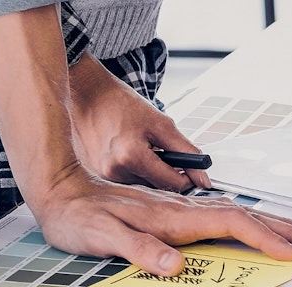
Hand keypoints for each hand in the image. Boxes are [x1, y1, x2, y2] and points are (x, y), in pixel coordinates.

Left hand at [25, 166, 291, 274]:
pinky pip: (226, 219)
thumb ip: (138, 249)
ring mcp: (183, 210)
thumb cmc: (77, 218)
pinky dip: (253, 225)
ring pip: (241, 215)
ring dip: (276, 227)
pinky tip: (261, 230)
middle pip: (248, 216)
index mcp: (173, 217)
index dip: (264, 239)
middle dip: (287, 230)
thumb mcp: (100, 236)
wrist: (59, 190)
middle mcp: (184, 209)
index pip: (231, 224)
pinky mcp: (177, 214)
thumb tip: (174, 265)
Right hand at [69, 53, 207, 191]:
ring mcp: (102, 176)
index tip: (191, 170)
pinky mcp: (95, 176)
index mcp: (131, 157)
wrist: (88, 95)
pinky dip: (132, 170)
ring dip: (148, 172)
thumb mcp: (162, 124)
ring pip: (141, 186)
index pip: (172, 184)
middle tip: (160, 149)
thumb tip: (203, 178)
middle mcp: (113, 172)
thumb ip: (186, 152)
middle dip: (165, 172)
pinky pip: (125, 181)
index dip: (187, 177)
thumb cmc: (122, 105)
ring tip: (139, 147)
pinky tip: (126, 152)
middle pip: (157, 187)